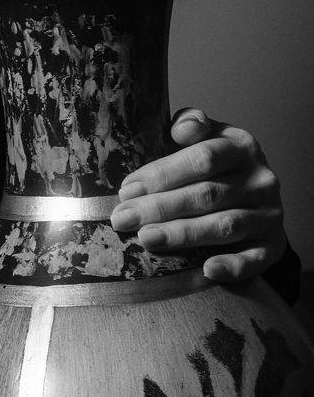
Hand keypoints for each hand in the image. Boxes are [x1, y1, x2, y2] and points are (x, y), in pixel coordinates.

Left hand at [110, 108, 285, 283]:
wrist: (256, 201)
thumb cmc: (216, 168)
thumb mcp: (207, 138)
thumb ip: (191, 126)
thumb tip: (181, 129)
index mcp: (242, 147)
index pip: (202, 158)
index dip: (162, 174)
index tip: (127, 189)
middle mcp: (261, 180)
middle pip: (207, 194)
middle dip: (160, 207)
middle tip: (123, 218)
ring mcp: (269, 214)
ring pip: (224, 225)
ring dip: (183, 234)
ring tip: (146, 238)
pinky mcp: (273, 245)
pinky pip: (255, 259)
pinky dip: (233, 266)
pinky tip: (206, 270)